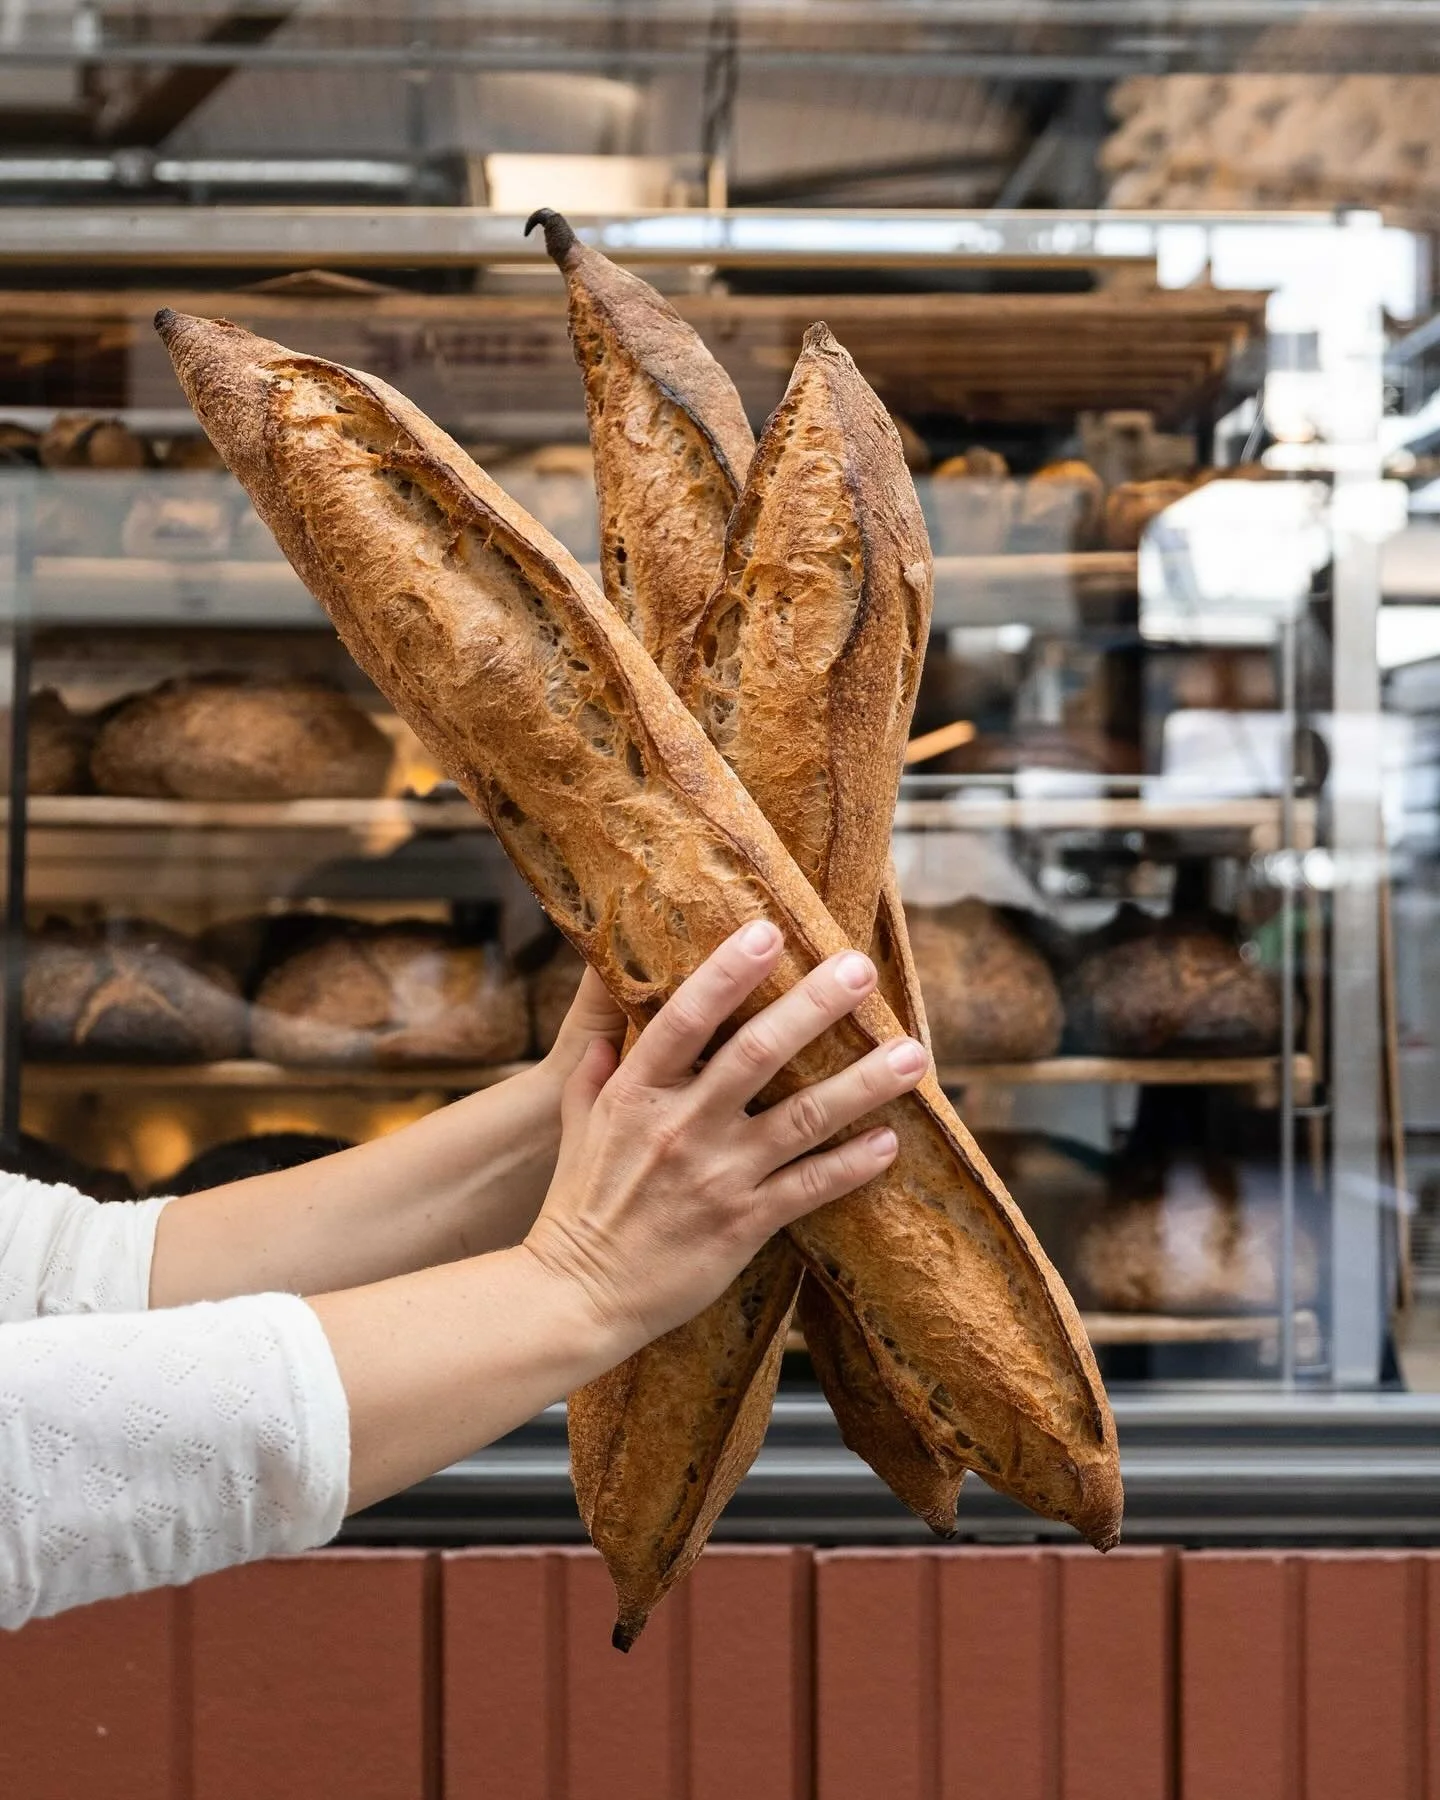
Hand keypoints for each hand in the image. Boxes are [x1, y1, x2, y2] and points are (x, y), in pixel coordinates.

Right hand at [521, 920, 928, 1358]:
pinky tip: (891, 1140)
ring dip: (863, 1083)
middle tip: (859, 969)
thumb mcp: (575, 1129)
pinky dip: (854, 1163)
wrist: (578, 1297)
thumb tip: (607, 1029)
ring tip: (912, 1055)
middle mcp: (681, 1127)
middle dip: (814, 1007)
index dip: (728, 973)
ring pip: (803, 1117)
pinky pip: (811, 1186)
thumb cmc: (577, 1207)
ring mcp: (717, 1176)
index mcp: (636, 1093)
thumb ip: (596, 1074)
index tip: (767, 932)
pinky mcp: (744, 1224)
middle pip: (758, 1053)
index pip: (686, 1018)